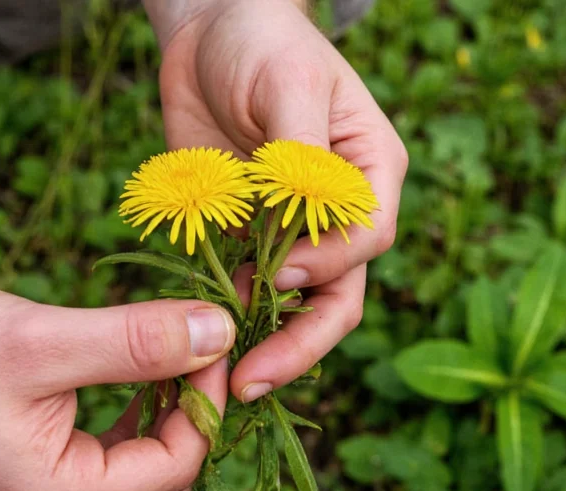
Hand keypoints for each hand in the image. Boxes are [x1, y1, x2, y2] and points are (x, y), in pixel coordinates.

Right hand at [0, 248, 234, 490]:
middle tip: (201, 351)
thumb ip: (137, 342)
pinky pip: (108, 457)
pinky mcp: (32, 469)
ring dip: (167, 417)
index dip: (208, 401)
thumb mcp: (42, 339)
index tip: (213, 338)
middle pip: (165, 480)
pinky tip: (137, 375)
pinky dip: (134, 418)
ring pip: (139, 470)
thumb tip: (219, 332)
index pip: (175, 466)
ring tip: (175, 358)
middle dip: (196, 415)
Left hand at [148, 0, 407, 400]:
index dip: (327, 266)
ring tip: (218, 374)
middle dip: (298, 343)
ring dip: (259, 342)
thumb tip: (297, 236)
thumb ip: (300, 160)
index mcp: (369, 174)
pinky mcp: (246, 236)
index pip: (367, 239)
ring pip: (291, 306)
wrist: (208, 35)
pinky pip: (242, 287)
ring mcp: (291, 230)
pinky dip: (224, 316)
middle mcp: (338, 212)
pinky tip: (197, 336)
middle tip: (249, 381)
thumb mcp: (289, 84)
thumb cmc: (261, 42)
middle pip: (336, 294)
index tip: (278, 274)